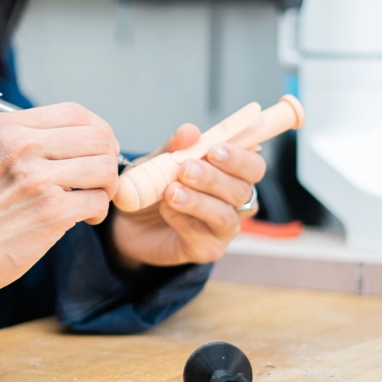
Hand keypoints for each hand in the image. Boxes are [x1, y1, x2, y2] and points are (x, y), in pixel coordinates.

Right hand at [0, 102, 120, 311]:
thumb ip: (32, 137)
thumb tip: (89, 134)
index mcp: (6, 127)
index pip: (75, 112)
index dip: (98, 131)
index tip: (98, 150)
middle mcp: (20, 146)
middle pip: (97, 136)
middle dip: (108, 158)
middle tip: (99, 179)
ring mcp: (35, 178)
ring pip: (105, 167)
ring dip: (106, 187)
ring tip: (90, 199)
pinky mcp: (50, 211)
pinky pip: (99, 200)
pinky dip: (98, 211)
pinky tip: (82, 218)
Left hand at [109, 124, 266, 269]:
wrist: (128, 220)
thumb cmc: (154, 186)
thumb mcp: (159, 160)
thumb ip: (175, 147)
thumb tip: (191, 131)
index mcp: (232, 175)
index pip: (253, 167)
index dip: (240, 158)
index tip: (214, 150)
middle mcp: (235, 203)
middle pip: (242, 191)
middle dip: (214, 178)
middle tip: (186, 168)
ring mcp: (223, 229)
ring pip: (225, 215)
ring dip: (198, 201)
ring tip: (171, 191)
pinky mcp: (207, 250)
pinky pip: (201, 235)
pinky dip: (181, 219)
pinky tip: (165, 208)